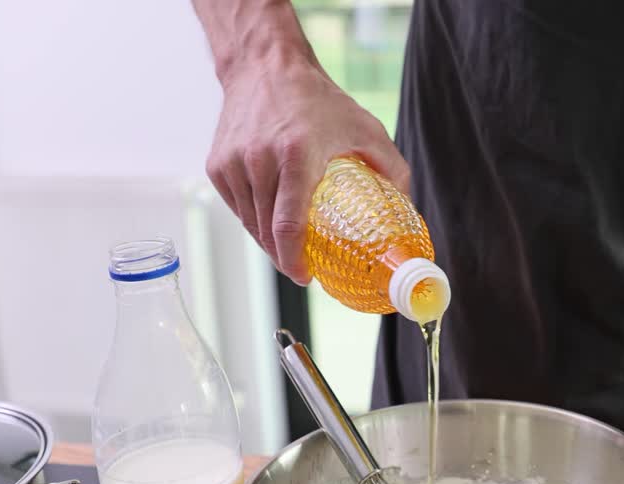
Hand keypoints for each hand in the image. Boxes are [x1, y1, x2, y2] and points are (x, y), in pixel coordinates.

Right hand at [207, 62, 409, 284]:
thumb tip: (406, 212)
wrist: (265, 66)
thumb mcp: (366, 129)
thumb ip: (393, 170)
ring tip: (289, 245)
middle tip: (303, 267)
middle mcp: (259, 160)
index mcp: (296, 154)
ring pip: (250, 223)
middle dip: (285, 257)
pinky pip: (237, 208)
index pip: (288, 223)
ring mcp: (233, 164)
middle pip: (267, 231)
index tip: (305, 276)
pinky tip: (271, 217)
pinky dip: (254, 219)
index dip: (294, 259)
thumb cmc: (319, 100)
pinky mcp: (217, 166)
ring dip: (269, 241)